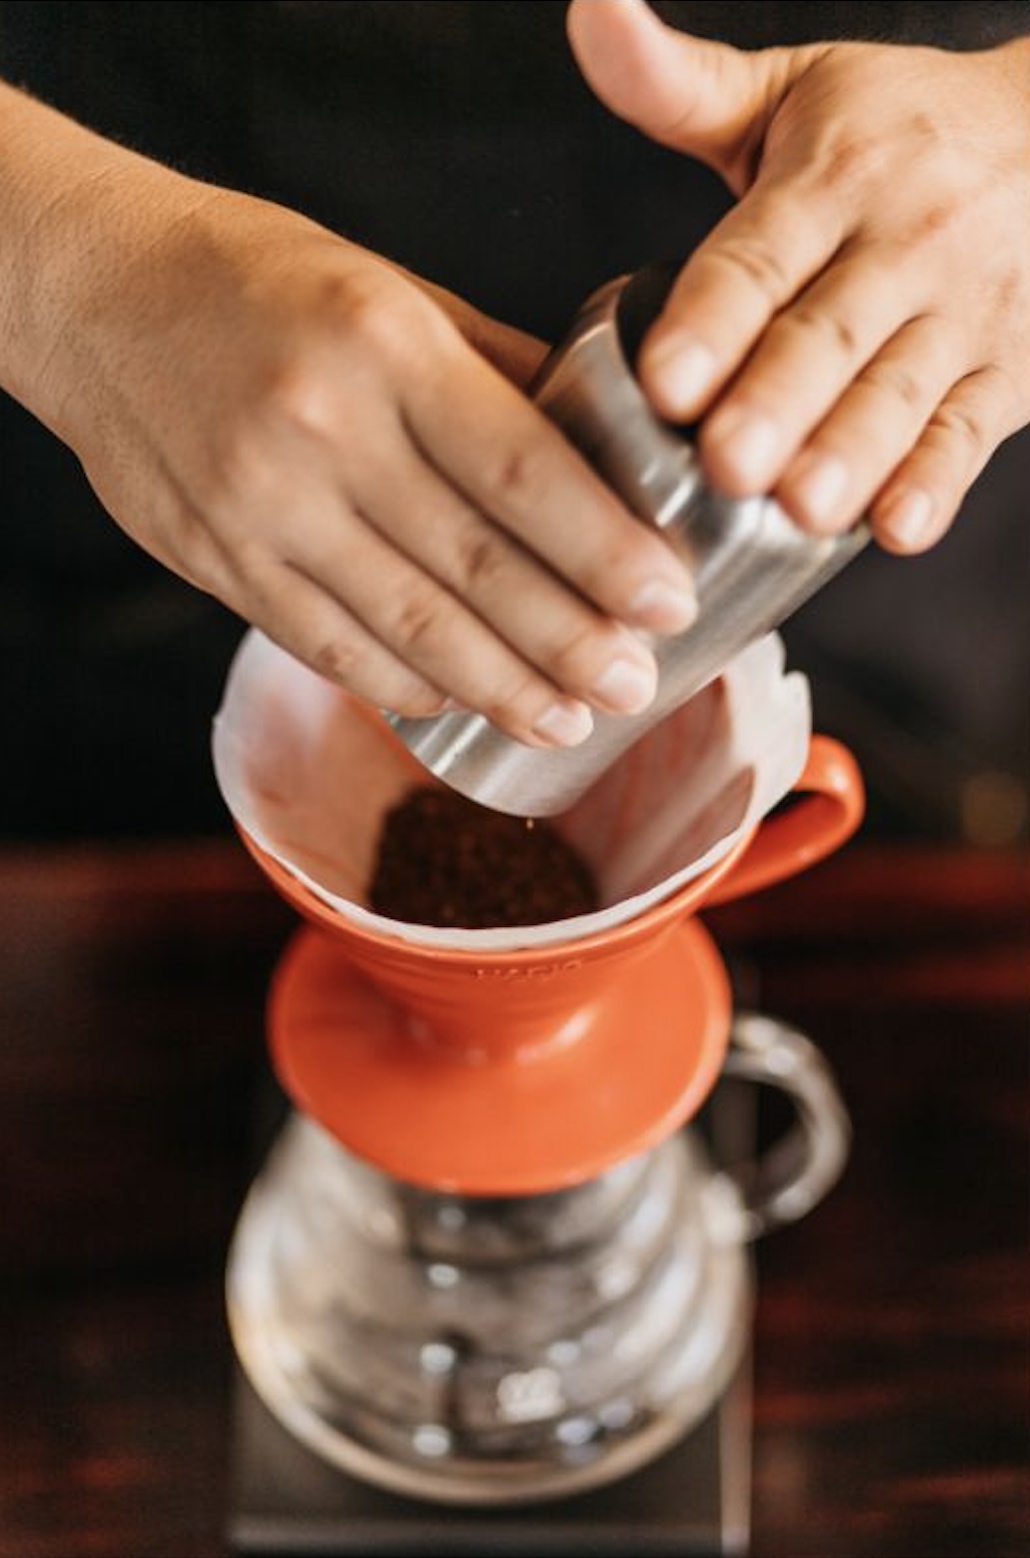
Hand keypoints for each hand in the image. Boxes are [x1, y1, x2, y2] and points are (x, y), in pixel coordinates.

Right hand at [0, 85, 697, 746]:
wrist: (94, 296)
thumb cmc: (257, 280)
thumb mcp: (392, 289)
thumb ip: (498, 373)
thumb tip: (603, 450)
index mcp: (385, 346)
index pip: (523, 472)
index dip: (606, 551)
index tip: (669, 602)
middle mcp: (323, 433)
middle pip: (475, 568)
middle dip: (570, 642)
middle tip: (636, 685)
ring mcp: (262, 512)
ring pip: (407, 629)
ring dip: (500, 688)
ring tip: (570, 721)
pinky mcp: (221, 564)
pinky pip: (330, 648)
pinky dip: (406, 686)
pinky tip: (464, 706)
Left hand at [568, 0, 1029, 552]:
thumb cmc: (893, 131)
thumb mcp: (787, 93)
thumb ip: (677, 84)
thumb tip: (591, 16)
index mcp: (832, 178)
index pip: (760, 253)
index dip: (714, 318)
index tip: (665, 378)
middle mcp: (901, 245)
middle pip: (828, 335)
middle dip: (778, 401)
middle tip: (728, 460)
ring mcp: (961, 315)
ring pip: (900, 393)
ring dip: (852, 453)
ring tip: (803, 505)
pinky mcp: (1004, 375)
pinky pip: (968, 433)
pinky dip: (937, 482)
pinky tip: (898, 526)